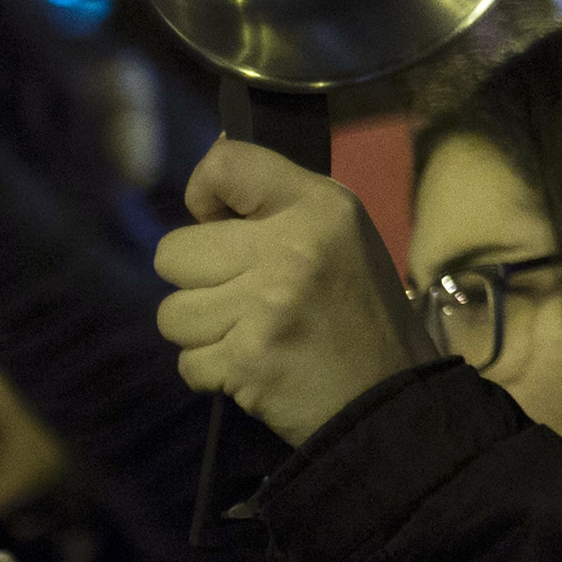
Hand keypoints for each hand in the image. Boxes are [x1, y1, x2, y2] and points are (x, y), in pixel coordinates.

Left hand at [156, 136, 433, 448]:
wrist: (390, 395)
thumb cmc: (359, 309)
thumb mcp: (339, 234)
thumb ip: (275, 202)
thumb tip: (209, 172)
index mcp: (319, 208)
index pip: (224, 165)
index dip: (204, 194)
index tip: (221, 222)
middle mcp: (289, 248)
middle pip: (173, 252)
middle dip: (198, 280)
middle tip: (242, 296)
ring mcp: (264, 306)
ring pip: (171, 313)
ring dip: (202, 331)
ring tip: (248, 334)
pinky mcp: (244, 360)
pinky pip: (186, 362)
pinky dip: (213, 370)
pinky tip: (252, 365)